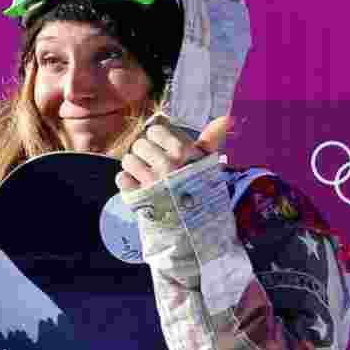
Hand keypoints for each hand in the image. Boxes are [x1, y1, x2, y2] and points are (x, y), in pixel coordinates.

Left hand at [115, 115, 232, 191]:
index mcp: (184, 155)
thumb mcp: (208, 166)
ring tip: (145, 176)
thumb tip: (227, 118)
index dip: (155, 138)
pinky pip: (121, 178)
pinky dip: (127, 182)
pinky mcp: (139, 198)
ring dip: (134, 168)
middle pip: (140, 145)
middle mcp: (168, 166)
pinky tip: (139, 187)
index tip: (161, 146)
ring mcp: (152, 182)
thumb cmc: (201, 193)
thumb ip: (211, 141)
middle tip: (153, 164)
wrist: (196, 230)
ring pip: (128, 160)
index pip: (156, 131)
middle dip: (144, 153)